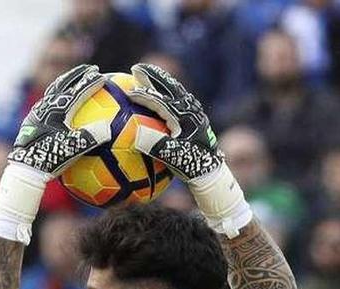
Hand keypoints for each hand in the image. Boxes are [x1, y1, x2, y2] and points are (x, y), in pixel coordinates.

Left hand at [7, 64, 110, 177]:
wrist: (25, 167)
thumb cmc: (50, 158)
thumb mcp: (73, 148)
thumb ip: (91, 137)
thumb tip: (109, 127)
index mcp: (58, 110)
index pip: (77, 90)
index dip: (90, 82)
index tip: (102, 76)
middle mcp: (46, 106)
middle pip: (64, 84)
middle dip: (78, 75)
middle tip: (90, 69)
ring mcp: (37, 112)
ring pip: (53, 91)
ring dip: (65, 83)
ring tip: (74, 80)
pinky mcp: (31, 121)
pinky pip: (46, 103)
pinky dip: (56, 98)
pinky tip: (60, 104)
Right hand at [127, 63, 224, 181]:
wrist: (210, 169)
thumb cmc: (191, 165)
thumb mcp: (173, 156)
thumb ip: (156, 145)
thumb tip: (135, 134)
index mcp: (184, 117)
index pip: (161, 101)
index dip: (144, 96)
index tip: (128, 92)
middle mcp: (190, 109)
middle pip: (169, 86)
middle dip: (152, 76)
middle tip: (135, 69)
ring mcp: (193, 110)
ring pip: (174, 88)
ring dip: (159, 80)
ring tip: (144, 73)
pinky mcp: (193, 114)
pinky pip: (177, 96)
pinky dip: (164, 90)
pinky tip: (154, 93)